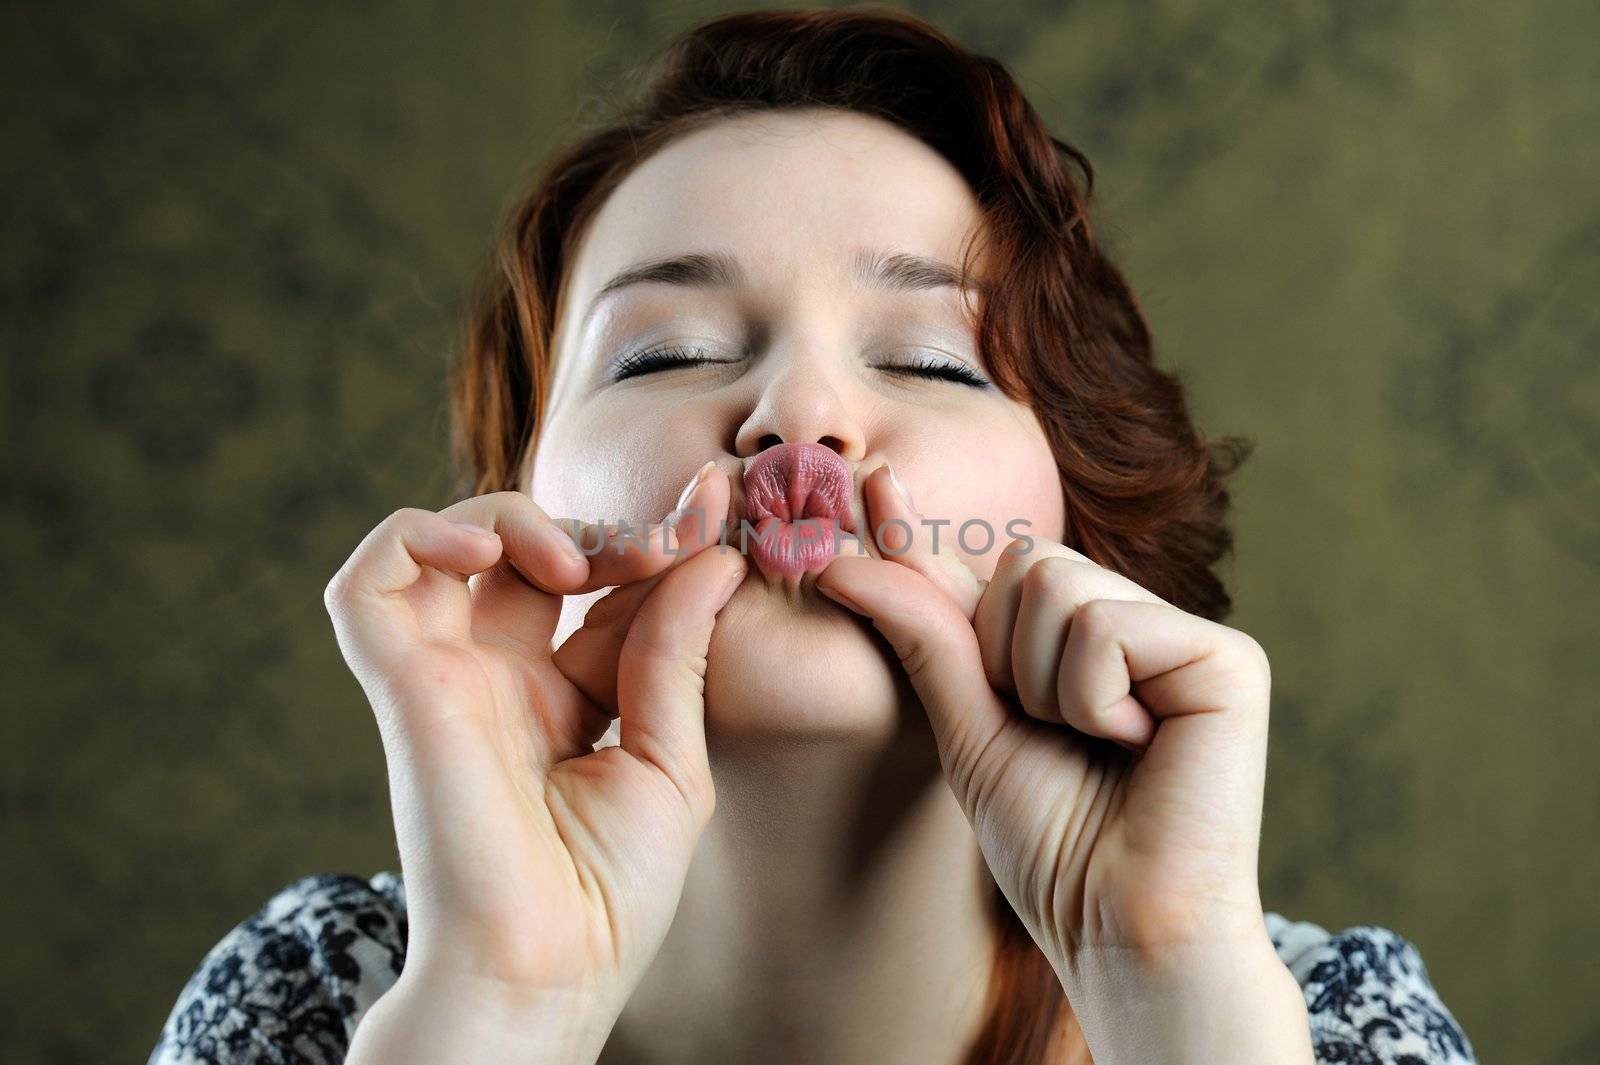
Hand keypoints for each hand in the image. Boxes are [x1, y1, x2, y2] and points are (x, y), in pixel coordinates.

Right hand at [324, 464, 743, 1061]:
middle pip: (529, 554)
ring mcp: (448, 679)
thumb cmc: (610, 892)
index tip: (717, 511)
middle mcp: (499, 680)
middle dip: (600, 528)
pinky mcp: (404, 688)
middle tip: (662, 541)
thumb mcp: (669, 758)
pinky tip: (490, 549)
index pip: (600, 589)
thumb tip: (713, 558)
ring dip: (506, 517)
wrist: (549, 969)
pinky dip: (415, 537)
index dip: (655, 543)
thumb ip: (677, 654)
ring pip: (440, 546)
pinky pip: (368, 585)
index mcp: (561, 699)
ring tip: (571, 557)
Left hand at [816, 465, 1311, 1061]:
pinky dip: (1091, 697)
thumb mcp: (968, 727)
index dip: (929, 536)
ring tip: (1097, 745)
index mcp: (1082, 643)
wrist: (1115, 921)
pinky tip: (1136, 746)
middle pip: (1027, 563)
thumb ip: (926, 634)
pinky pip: (1105, 625)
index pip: (994, 570)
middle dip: (1006, 659)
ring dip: (1046, 685)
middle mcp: (1138, 624)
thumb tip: (846, 557)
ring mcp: (1184, 636)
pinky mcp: (1226, 657)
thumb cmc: (1052, 840)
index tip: (872, 479)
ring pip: (1058, 586)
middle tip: (1054, 734)